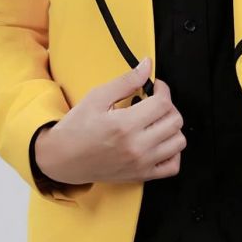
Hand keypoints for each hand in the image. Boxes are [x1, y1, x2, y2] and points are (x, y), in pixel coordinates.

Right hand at [34, 58, 186, 185]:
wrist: (62, 159)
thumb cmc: (76, 127)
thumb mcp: (97, 97)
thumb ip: (126, 81)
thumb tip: (147, 65)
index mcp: (125, 125)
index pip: (163, 103)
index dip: (163, 89)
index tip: (156, 87)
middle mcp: (137, 147)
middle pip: (175, 121)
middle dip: (168, 105)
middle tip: (154, 101)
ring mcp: (141, 164)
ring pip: (178, 142)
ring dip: (172, 127)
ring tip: (156, 121)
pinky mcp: (141, 175)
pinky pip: (173, 166)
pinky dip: (172, 152)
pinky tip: (160, 141)